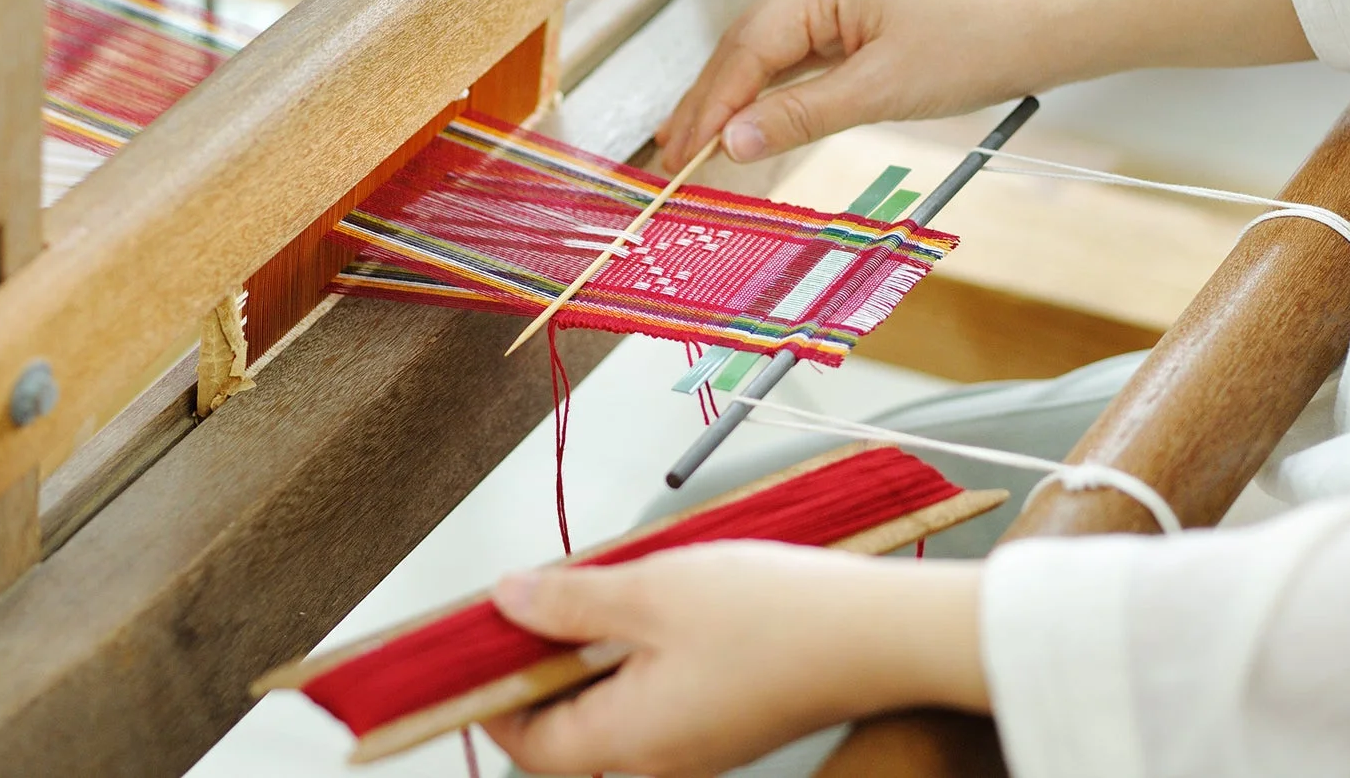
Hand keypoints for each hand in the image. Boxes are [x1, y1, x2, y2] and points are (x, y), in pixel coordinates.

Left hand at [480, 541, 987, 777]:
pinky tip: (647, 604)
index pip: (527, 743)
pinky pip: (656, 696)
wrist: (881, 631)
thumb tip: (507, 602)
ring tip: (589, 592)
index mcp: (632, 743)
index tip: (468, 645)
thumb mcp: (652, 590)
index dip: (489, 694)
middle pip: (568, 730)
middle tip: (525, 606)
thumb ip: (569, 601)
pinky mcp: (728, 719)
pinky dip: (633, 655)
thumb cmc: (778, 616)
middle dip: (538, 669)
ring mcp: (699, 743)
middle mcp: (662, 759)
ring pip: (613, 708)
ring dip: (588, 655)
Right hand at [657, 0, 1048, 169]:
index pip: (749, 48)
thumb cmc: (975, 49)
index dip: (711, 104)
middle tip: (671, 157)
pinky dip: (770, 90)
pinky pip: (797, 53)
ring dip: (733, 98)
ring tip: (692, 144)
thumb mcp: (882, 92)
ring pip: (768, 50)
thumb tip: (732, 141)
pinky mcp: (854, 12)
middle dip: (709, 103)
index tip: (682, 152)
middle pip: (748, 45)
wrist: (1040, 28)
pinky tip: (745, 119)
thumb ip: (801, 115)